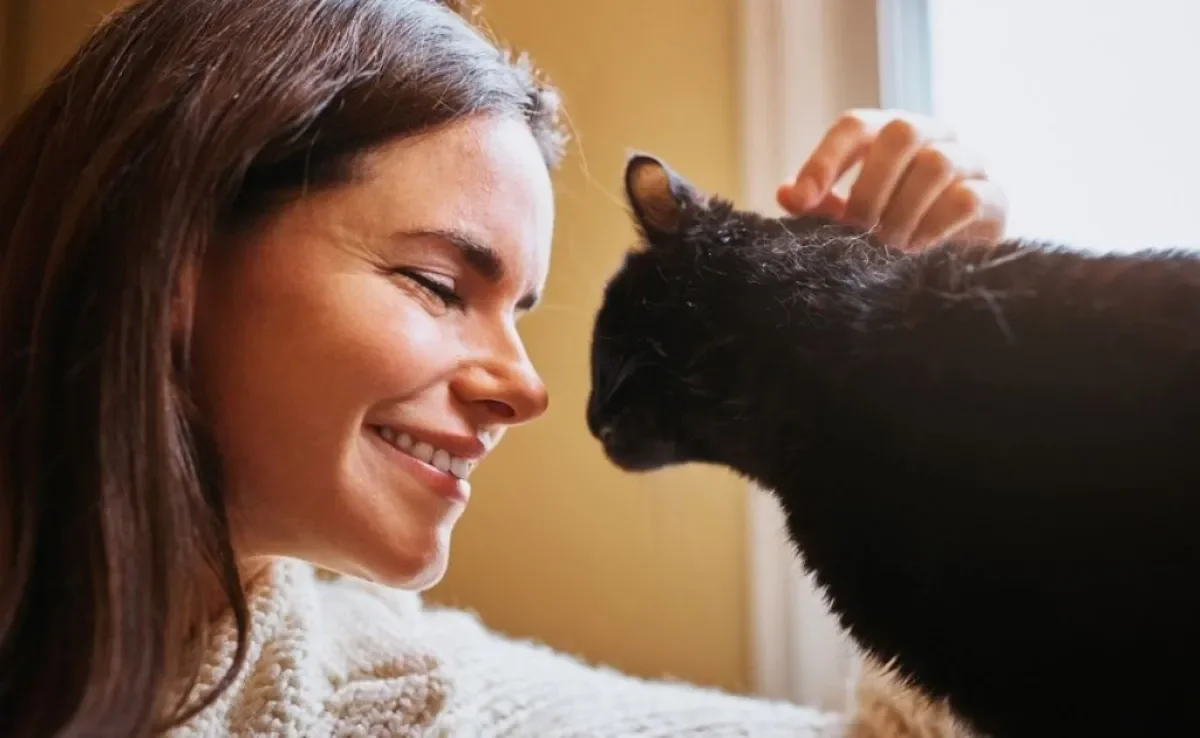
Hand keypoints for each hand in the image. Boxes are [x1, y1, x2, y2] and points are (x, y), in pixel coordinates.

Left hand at [776, 109, 1007, 250]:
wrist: (954, 261)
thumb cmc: (892, 227)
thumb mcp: (848, 215)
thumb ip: (819, 203)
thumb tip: (786, 194)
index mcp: (890, 133)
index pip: (855, 126)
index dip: (824, 161)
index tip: (800, 201)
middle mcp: (933, 135)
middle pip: (901, 132)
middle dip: (870, 187)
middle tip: (858, 230)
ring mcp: (968, 161)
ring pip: (936, 164)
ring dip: (903, 212)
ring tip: (887, 247)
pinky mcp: (994, 196)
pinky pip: (966, 199)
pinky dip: (934, 229)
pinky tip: (917, 252)